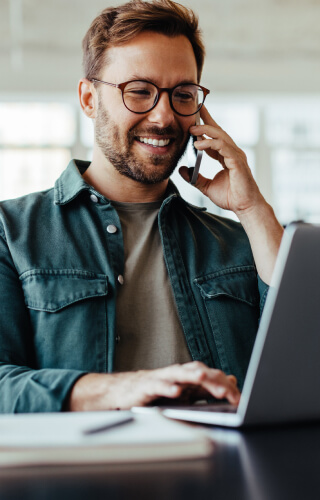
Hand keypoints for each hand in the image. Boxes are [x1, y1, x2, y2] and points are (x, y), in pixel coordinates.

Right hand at [67, 362, 239, 410]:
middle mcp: (177, 374)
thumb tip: (231, 380)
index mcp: (188, 377)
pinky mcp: (147, 386)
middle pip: (199, 372)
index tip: (239, 399)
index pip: (211, 378)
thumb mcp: (185, 393)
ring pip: (180, 374)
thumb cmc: (156, 393)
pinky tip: (176, 391)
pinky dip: (167, 388)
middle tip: (229, 392)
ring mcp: (162, 378)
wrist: (124, 392)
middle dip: (214, 381)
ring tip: (203, 379)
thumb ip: (207, 389)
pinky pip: (158, 386)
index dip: (225, 387)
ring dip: (192, 375)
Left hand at [179, 105, 263, 216]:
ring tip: (192, 130)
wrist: (244, 207)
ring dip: (205, 130)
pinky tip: (198, 144)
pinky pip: (223, 147)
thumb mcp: (206, 187)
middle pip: (218, 131)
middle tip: (192, 114)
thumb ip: (195, 178)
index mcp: (226, 156)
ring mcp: (236, 155)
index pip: (215, 137)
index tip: (194, 116)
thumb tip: (182, 170)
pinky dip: (210, 143)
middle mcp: (232, 153)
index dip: (205, 126)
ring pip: (220, 136)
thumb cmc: (231, 197)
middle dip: (206, 120)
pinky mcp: (237, 161)